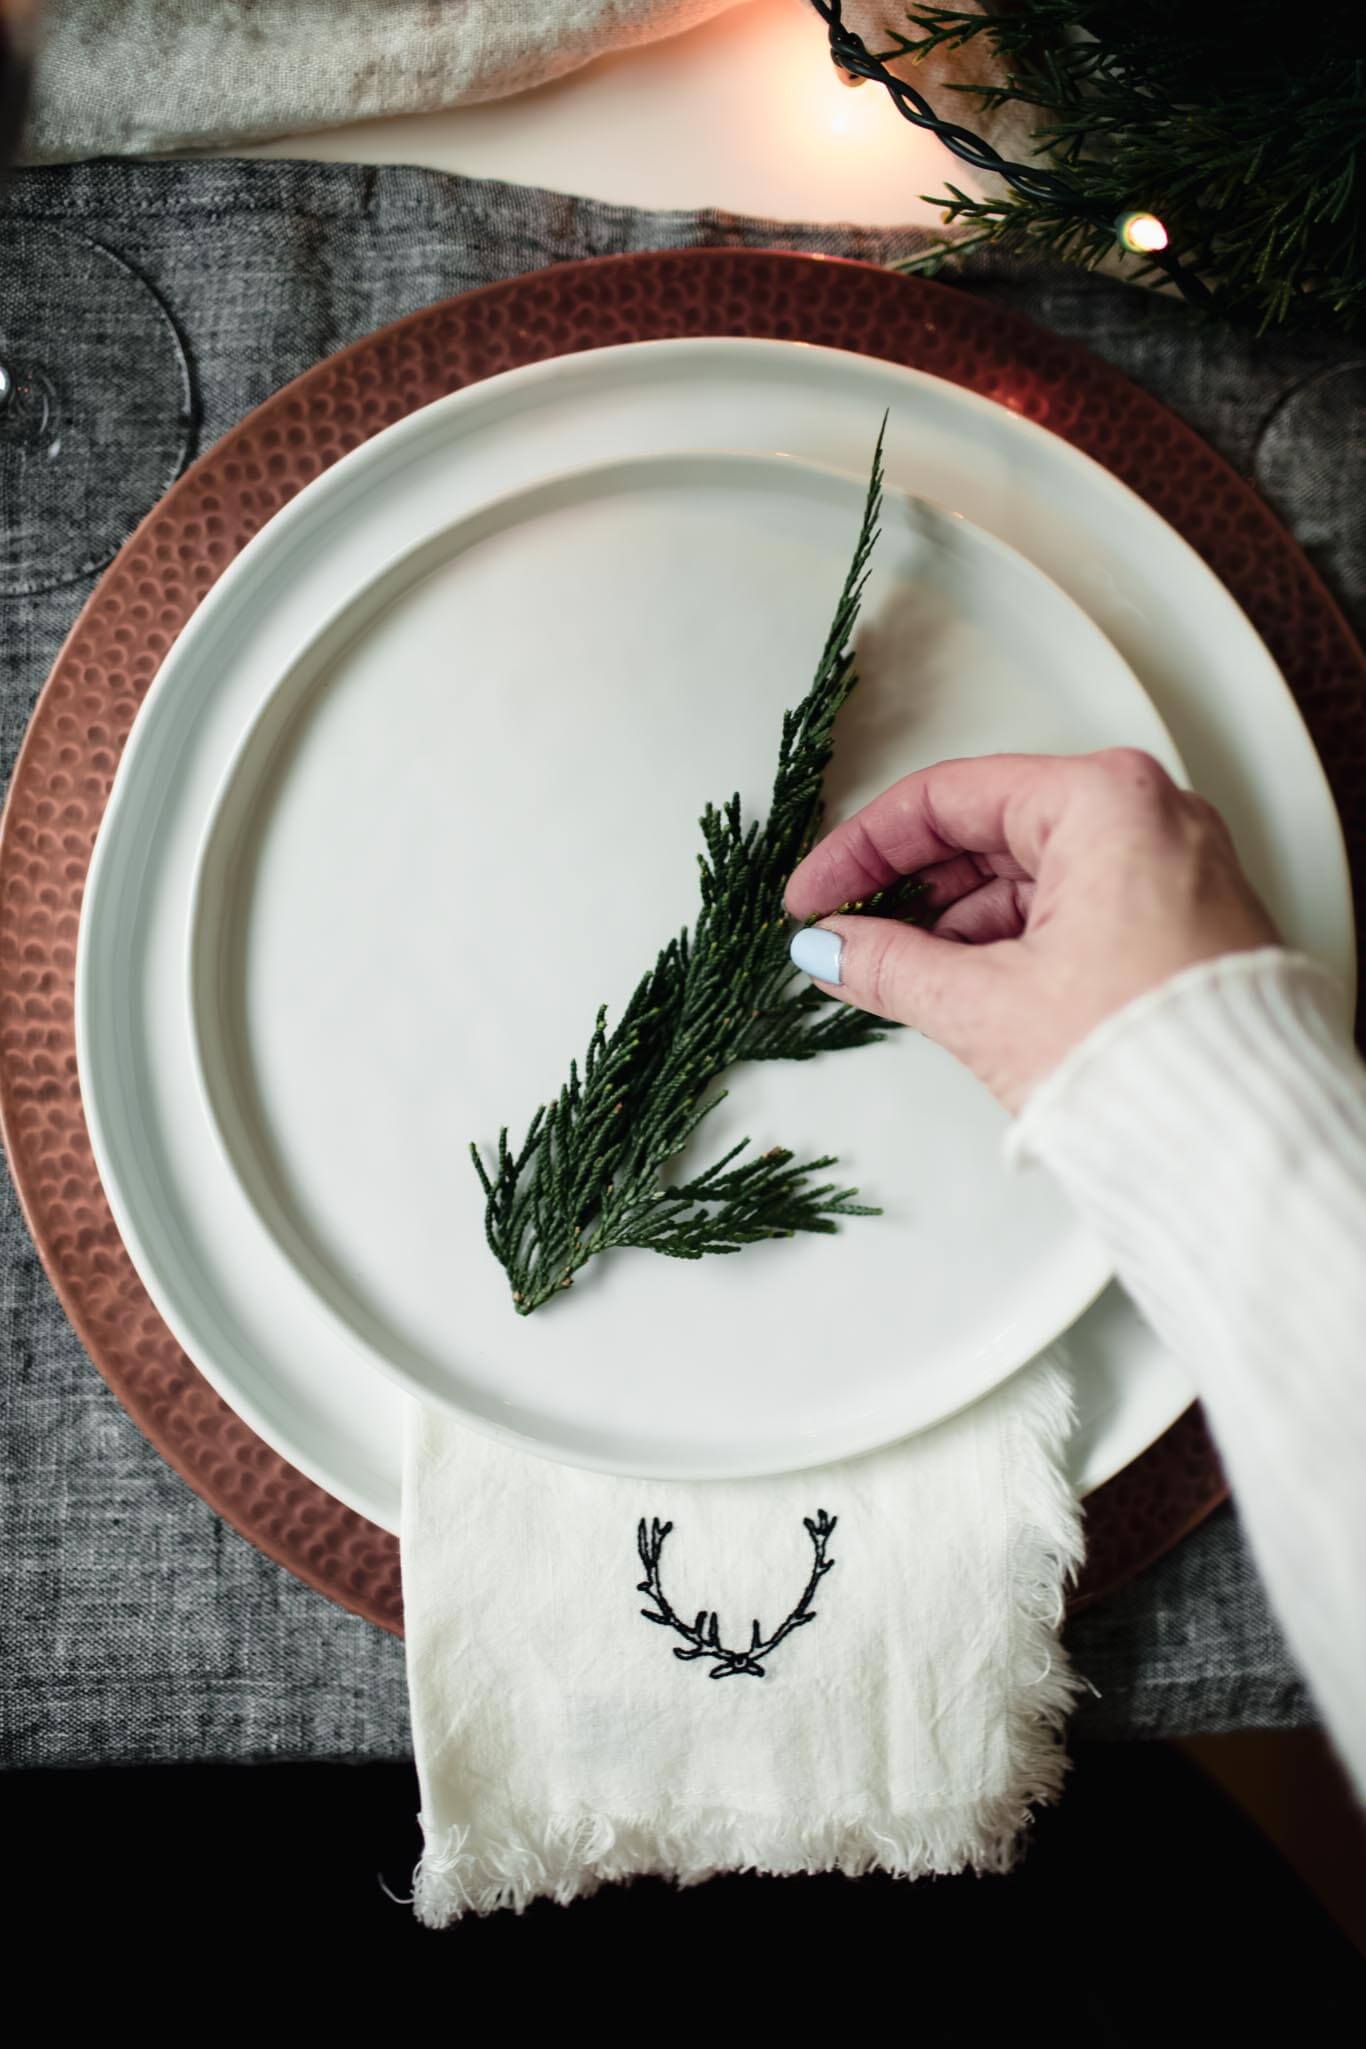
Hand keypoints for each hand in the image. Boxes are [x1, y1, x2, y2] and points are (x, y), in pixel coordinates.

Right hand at [785, 750, 1277, 1113]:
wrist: (1238, 1134)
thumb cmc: (1148, 1052)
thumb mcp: (983, 1003)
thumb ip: (890, 964)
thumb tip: (835, 948)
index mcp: (1103, 800)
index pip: (946, 799)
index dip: (862, 849)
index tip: (817, 895)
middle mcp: (1147, 817)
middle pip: (988, 832)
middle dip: (909, 890)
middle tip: (844, 932)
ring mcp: (1167, 867)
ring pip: (1026, 875)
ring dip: (954, 924)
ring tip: (894, 974)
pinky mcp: (1175, 920)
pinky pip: (1068, 908)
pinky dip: (1007, 942)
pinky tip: (957, 984)